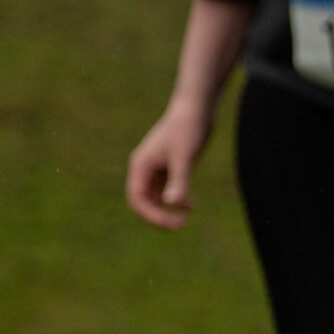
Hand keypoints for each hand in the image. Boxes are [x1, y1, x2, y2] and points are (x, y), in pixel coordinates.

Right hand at [126, 100, 213, 229]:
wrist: (196, 108)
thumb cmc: (188, 129)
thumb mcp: (185, 157)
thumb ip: (179, 180)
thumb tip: (172, 203)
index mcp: (141, 165)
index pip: (137, 199)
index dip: (152, 216)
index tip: (174, 223)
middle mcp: (144, 167)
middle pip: (143, 201)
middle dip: (159, 216)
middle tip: (181, 225)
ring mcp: (156, 167)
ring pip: (154, 197)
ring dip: (167, 210)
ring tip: (186, 217)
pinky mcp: (168, 166)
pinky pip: (165, 190)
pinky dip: (175, 200)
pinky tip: (191, 205)